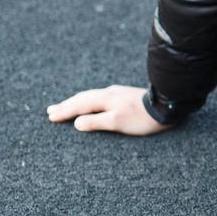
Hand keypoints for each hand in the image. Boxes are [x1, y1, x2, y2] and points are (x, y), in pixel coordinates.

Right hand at [46, 85, 173, 136]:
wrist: (166, 105)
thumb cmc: (142, 118)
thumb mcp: (118, 122)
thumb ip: (97, 122)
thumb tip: (77, 123)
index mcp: (104, 99)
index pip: (78, 105)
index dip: (64, 111)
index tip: (50, 117)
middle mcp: (108, 93)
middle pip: (82, 99)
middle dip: (66, 105)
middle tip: (50, 111)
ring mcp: (116, 93)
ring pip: (90, 96)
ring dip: (76, 102)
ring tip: (65, 106)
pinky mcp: (123, 95)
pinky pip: (98, 97)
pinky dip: (88, 101)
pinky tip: (90, 103)